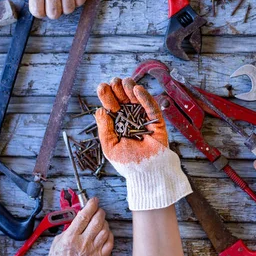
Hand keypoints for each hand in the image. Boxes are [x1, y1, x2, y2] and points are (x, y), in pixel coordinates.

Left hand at [10, 0, 85, 18]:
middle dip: (53, 11)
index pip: (38, 12)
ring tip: (63, 0)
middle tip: (53, 4)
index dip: (39, 12)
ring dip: (65, 7)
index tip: (42, 7)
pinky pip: (80, 1)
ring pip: (68, 10)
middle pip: (54, 14)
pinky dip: (77, 1)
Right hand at [45, 198, 113, 255]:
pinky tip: (104, 233)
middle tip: (97, 209)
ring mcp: (92, 251)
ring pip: (105, 230)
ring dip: (104, 222)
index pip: (84, 216)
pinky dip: (109, 235)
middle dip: (99, 211)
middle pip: (97, 221)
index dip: (90, 205)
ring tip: (100, 221)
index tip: (93, 200)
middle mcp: (83, 243)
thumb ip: (69, 227)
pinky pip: (110, 243)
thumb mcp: (58, 239)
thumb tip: (80, 216)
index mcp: (71, 237)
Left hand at [95, 77, 191, 209]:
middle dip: (117, 88)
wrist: (147, 172)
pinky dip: (144, 97)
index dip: (106, 95)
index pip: (110, 105)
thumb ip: (104, 129)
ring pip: (136, 98)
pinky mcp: (156, 120)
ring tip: (125, 82)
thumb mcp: (110, 147)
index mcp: (117, 123)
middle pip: (122, 98)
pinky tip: (137, 90)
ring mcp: (143, 118)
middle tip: (114, 83)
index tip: (102, 87)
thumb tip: (99, 110)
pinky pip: (151, 106)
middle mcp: (129, 118)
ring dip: (130, 87)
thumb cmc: (128, 162)